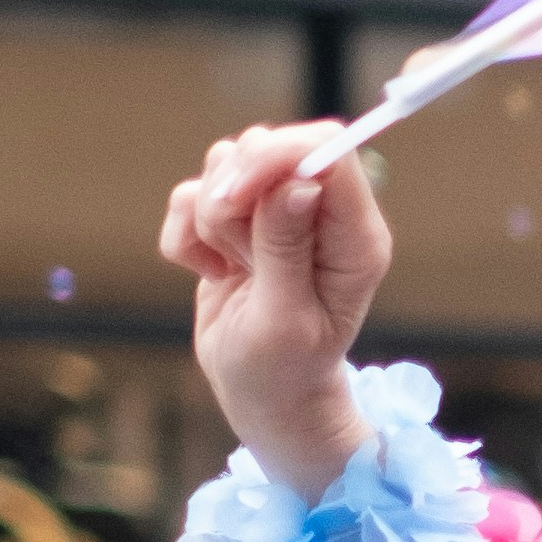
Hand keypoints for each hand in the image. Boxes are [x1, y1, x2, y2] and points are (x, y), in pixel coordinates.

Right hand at [158, 122, 393, 504]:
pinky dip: (185, 238)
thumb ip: (286, 249)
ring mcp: (277, 210)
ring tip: (231, 272)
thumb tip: (299, 182)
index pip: (326, 150)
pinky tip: (210, 274)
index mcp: (356, 236)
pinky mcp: (235, 218)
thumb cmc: (284, 371)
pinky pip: (189, 195)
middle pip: (266, 145)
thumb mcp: (285, 321)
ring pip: (223, 164)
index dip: (275, 156)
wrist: (262, 395)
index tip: (235, 196)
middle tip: (239, 258)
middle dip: (233, 198)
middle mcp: (322, 212)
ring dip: (209, 221)